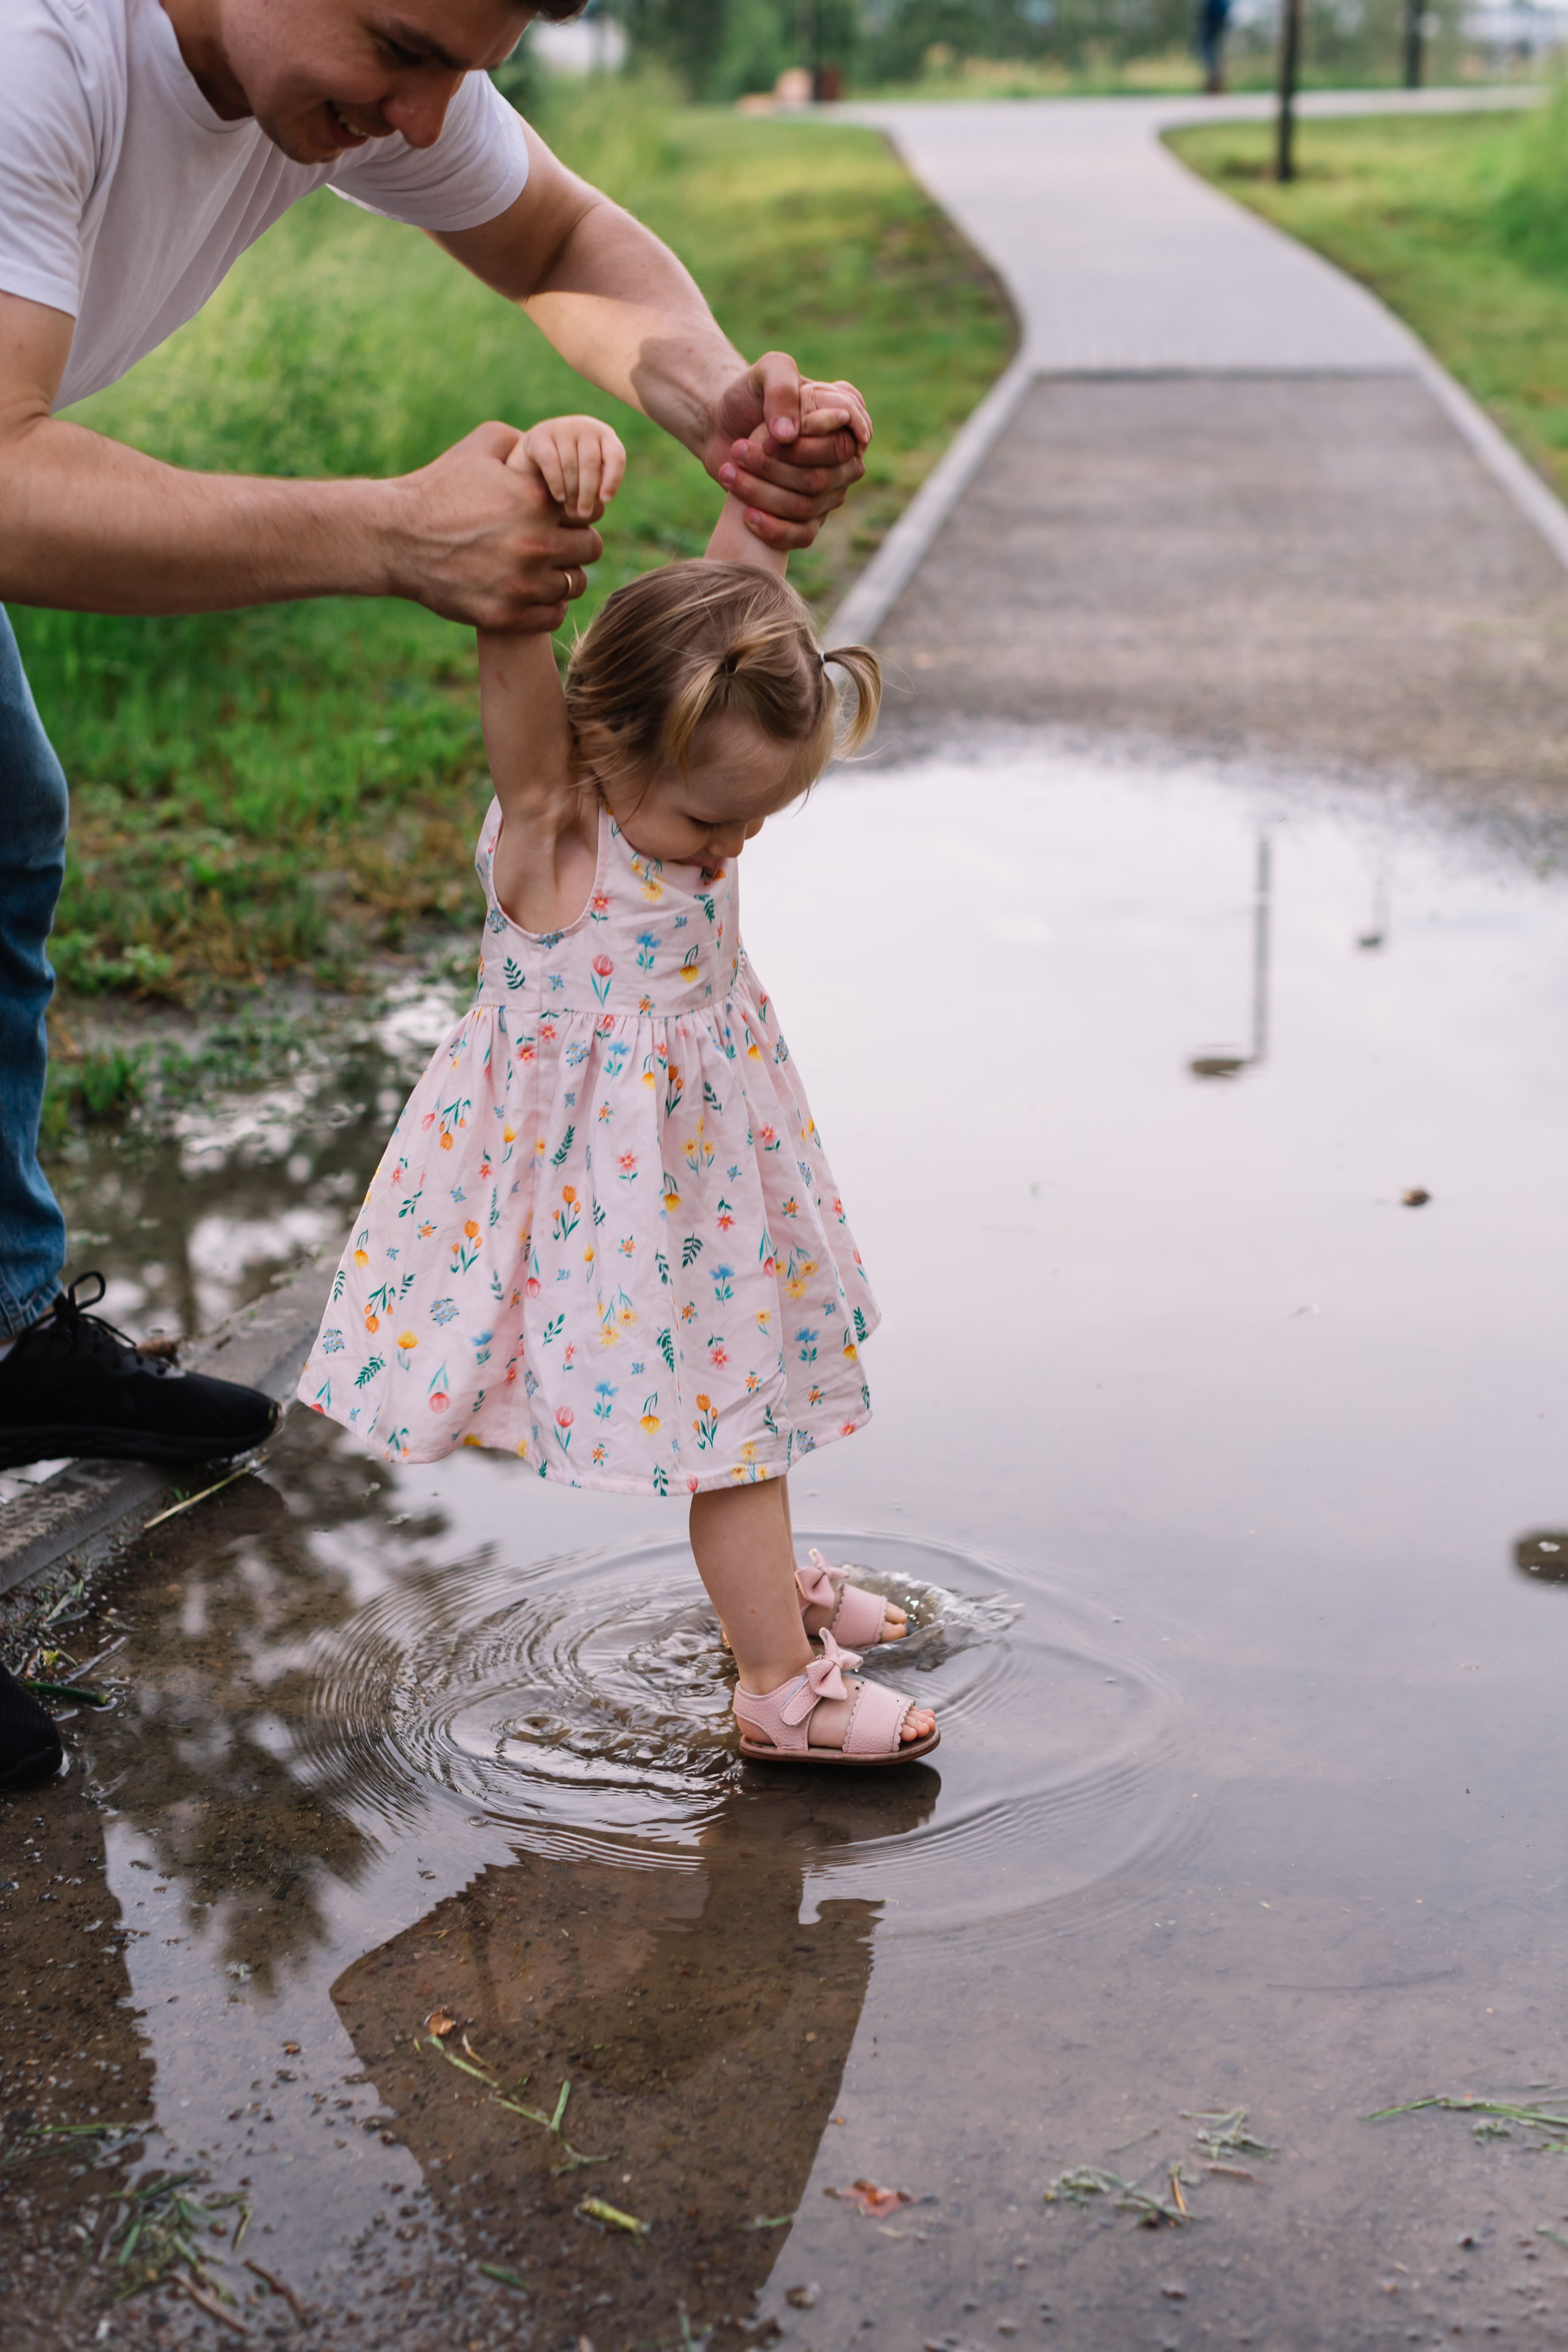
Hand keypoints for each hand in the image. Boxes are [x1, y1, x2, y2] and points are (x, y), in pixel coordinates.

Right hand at [386, 421, 605, 632]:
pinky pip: (553, 616)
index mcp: (536, 500)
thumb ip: (524, 443)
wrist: (396, 537)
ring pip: (575, 585)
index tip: (560, 516)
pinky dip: (546, 605)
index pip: (590, 511)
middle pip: (590, 550)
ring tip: (540, 567)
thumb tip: (556, 448)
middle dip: (576, 544)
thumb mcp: (480, 446)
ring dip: (562, 576)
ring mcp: (522, 584)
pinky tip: (529, 591)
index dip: (578, 512)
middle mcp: (535, 543)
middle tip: (553, 543)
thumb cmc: (439, 488)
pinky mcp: (506, 616)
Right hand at [514, 413, 627, 523]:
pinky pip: (551, 462)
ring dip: (572, 492)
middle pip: (590, 463)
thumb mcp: (591, 470)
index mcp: (604, 435)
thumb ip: (600, 480)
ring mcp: (562, 428)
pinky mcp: (540, 435)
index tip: (606, 501)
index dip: (613, 480)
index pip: (615, 456)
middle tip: (584, 514)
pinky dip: (557, 483)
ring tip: (572, 511)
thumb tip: (600, 502)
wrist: (539, 450)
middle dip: (588, 493)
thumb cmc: (573, 466)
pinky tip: (560, 497)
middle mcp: (585, 427)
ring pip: (570, 465)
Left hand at [703, 354, 870, 551]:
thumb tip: (790, 435)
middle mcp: (843, 459)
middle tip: (739, 449)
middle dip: (774, 468)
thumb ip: (782, 390)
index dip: (807, 446)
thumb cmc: (748, 395)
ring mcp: (829, 491)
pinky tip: (746, 515)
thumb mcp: (765, 373)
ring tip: (728, 471)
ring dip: (761, 492)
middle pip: (821, 479)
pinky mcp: (808, 517)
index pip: (841, 444)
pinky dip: (773, 529)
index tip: (770, 436)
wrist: (721, 425)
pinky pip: (802, 536)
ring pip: (806, 506)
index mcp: (844, 421)